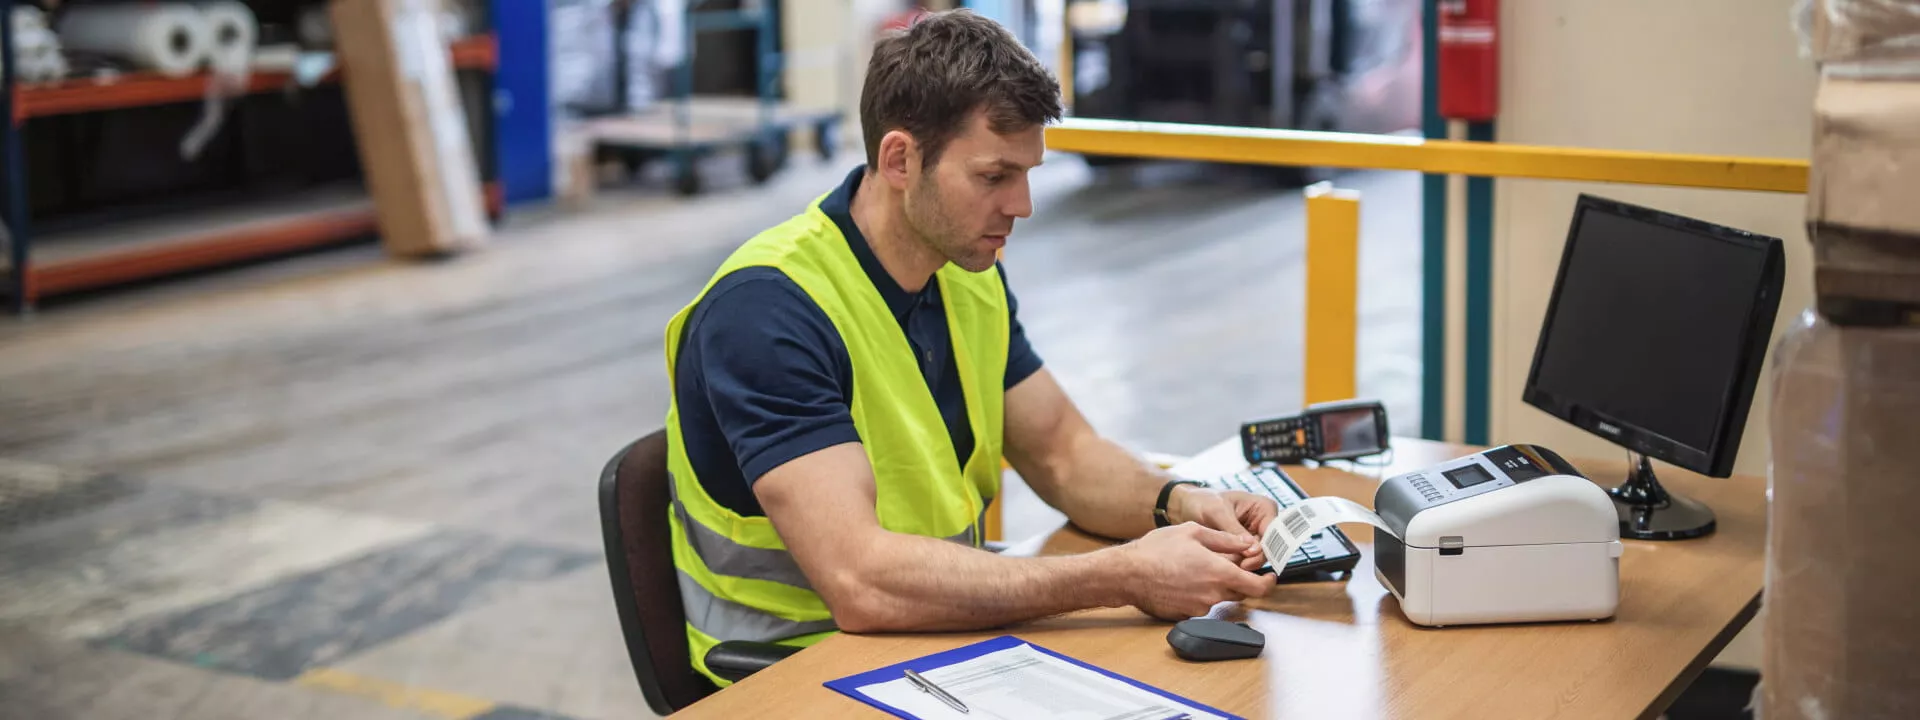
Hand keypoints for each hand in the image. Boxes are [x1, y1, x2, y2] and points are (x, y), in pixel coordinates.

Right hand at [1115, 523, 1275, 620]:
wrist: (1127, 574)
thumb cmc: (1156, 550)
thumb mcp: (1193, 532)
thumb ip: (1225, 539)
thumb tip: (1248, 544)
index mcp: (1219, 572)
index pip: (1258, 587)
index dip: (1268, 583)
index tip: (1269, 576)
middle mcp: (1213, 594)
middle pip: (1240, 592)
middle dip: (1238, 578)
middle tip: (1225, 562)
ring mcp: (1199, 608)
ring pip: (1220, 598)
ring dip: (1216, 585)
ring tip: (1194, 567)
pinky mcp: (1185, 615)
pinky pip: (1201, 605)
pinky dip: (1199, 593)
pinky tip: (1182, 579)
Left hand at [1168, 485, 1278, 570]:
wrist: (1189, 506)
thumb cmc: (1204, 501)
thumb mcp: (1218, 512)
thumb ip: (1235, 531)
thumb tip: (1254, 550)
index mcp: (1264, 508)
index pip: (1273, 534)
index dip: (1263, 550)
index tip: (1247, 561)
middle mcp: (1264, 523)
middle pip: (1268, 549)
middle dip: (1252, 560)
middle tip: (1234, 568)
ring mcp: (1256, 535)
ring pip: (1258, 557)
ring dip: (1243, 563)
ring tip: (1225, 565)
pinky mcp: (1246, 546)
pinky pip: (1247, 560)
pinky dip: (1237, 564)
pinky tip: (1224, 565)